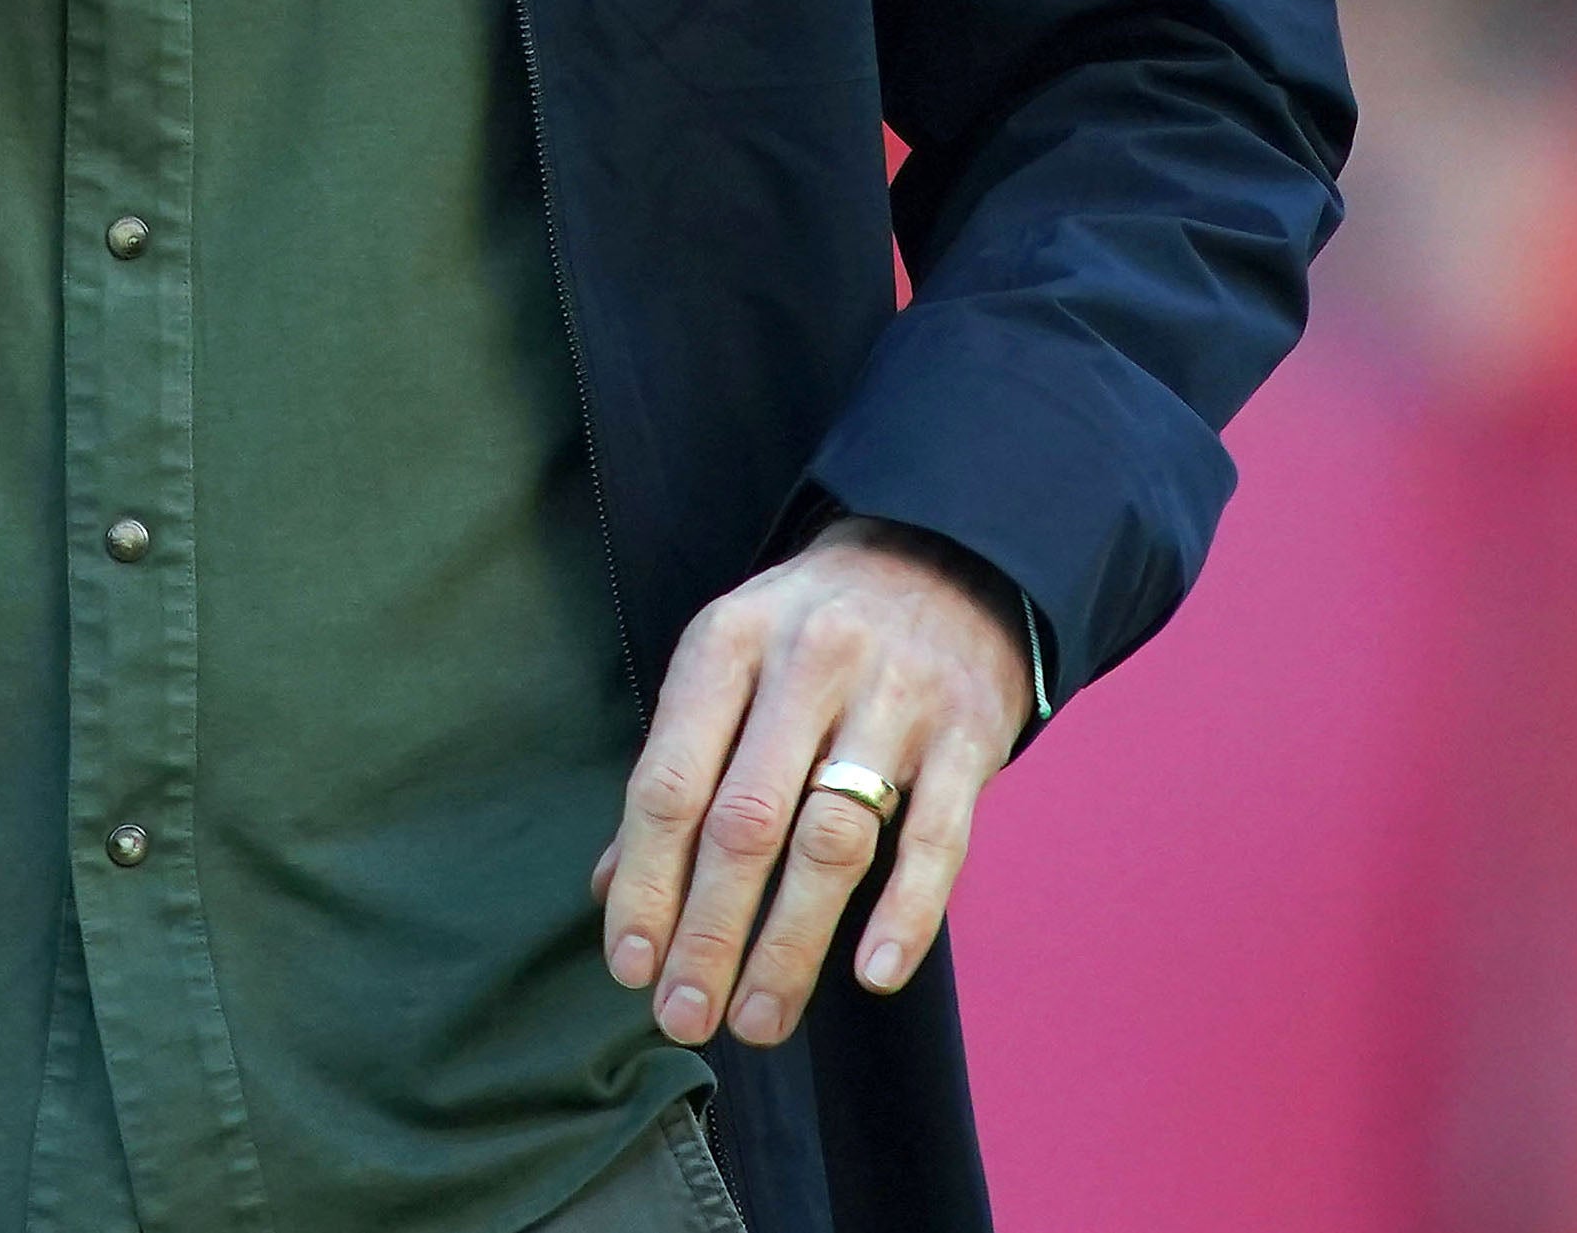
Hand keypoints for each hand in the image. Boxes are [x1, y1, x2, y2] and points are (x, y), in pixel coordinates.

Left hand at [593, 518, 1031, 1051]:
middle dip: (709, 932)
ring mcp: (893, 699)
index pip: (670, 780)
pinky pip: (935, 838)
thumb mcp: (728, 666)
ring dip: (790, 945)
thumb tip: (608, 888)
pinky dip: (905, 913)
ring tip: (757, 1019)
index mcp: (728, 642)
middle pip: (745, 822)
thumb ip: (677, 770)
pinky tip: (872, 974)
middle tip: (685, 1017)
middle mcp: (806, 664)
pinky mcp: (968, 734)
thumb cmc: (809, 633)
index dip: (645, 881)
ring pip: (832, 841)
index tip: (630, 966)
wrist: (941, 557)